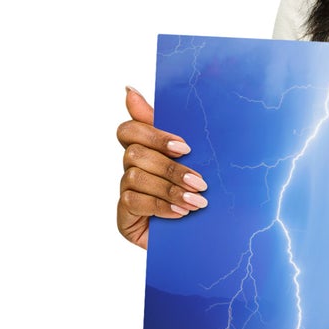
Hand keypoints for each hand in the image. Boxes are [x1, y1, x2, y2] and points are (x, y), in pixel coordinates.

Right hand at [115, 85, 208, 249]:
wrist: (205, 239)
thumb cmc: (198, 194)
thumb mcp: (194, 161)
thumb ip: (170, 129)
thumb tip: (130, 90)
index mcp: (145, 150)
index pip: (129, 130)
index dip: (153, 134)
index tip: (185, 147)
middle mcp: (131, 168)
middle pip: (134, 153)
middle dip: (170, 168)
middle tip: (200, 181)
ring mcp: (126, 192)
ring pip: (135, 177)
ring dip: (170, 189)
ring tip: (197, 202)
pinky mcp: (124, 216)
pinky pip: (134, 202)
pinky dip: (160, 206)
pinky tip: (181, 214)